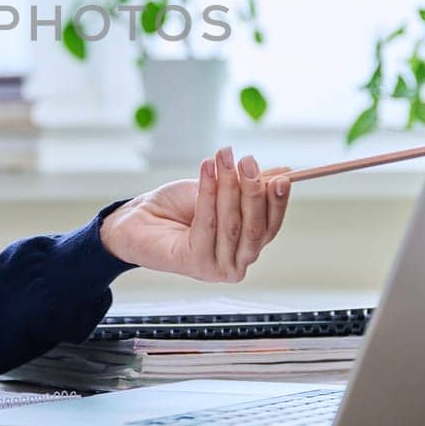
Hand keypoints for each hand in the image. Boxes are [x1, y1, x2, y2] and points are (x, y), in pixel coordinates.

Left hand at [99, 147, 290, 282]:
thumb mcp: (219, 190)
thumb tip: (286, 171)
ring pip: (232, 224)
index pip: (271, 227)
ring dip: (229, 186)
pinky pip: (207, 223)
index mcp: (246, 248)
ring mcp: (216, 268)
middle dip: (253, 191)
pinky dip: (208, 192)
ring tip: (224, 157)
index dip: (278, 203)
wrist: (138, 219)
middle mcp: (236, 264)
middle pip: (256, 228)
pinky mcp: (194, 263)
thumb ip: (249, 186)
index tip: (283, 177)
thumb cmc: (178, 207)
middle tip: (248, 160)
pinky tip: (207, 169)